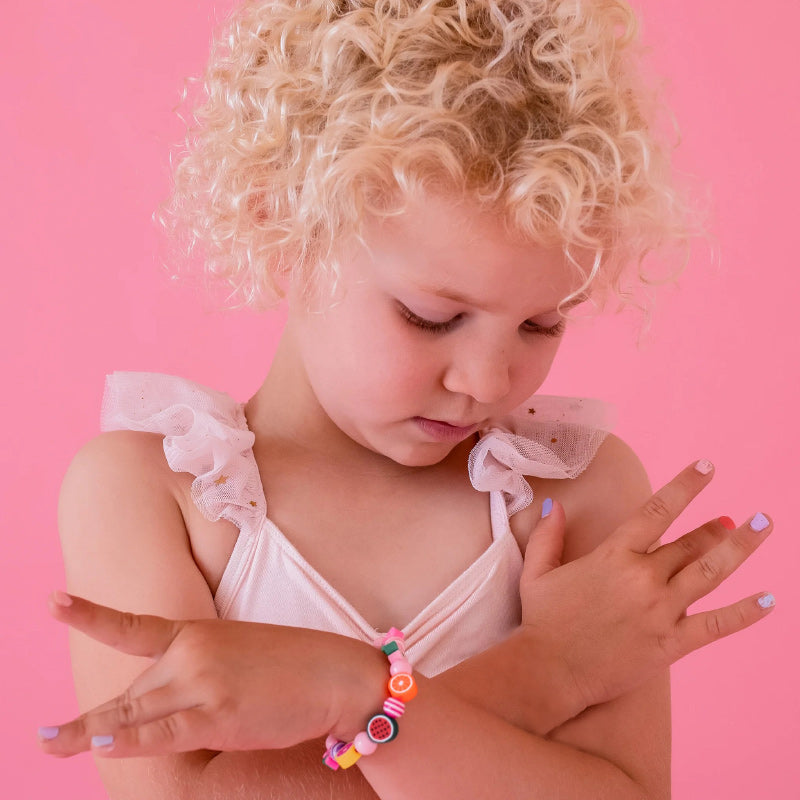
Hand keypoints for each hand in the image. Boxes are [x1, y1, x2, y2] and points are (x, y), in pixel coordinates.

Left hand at [37, 596, 384, 757]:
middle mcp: (193, 653)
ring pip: (135, 714)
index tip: (52, 602)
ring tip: (48, 742)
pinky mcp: (219, 714)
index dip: (91, 614)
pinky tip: (102, 744)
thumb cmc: (293, 665)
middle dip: (109, 720)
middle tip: (51, 735)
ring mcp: (204, 682)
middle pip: (134, 694)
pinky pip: (165, 732)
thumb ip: (196, 672)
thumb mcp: (238, 653)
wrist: (336, 673)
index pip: (134, 627)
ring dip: (91, 733)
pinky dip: (132, 741)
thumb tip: (159, 705)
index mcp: (198, 633)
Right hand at [519, 460, 773, 716]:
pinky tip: (769, 600)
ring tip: (762, 528)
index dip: (685, 485)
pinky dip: (746, 613)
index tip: (707, 467)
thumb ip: (547, 536)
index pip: (658, 510)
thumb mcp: (538, 571)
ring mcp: (661, 611)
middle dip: (714, 528)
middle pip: (690, 543)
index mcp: (613, 555)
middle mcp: (643, 577)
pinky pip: (717, 625)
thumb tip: (555, 506)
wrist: (549, 670)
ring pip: (711, 573)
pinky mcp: (671, 644)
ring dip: (739, 548)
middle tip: (731, 520)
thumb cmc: (542, 620)